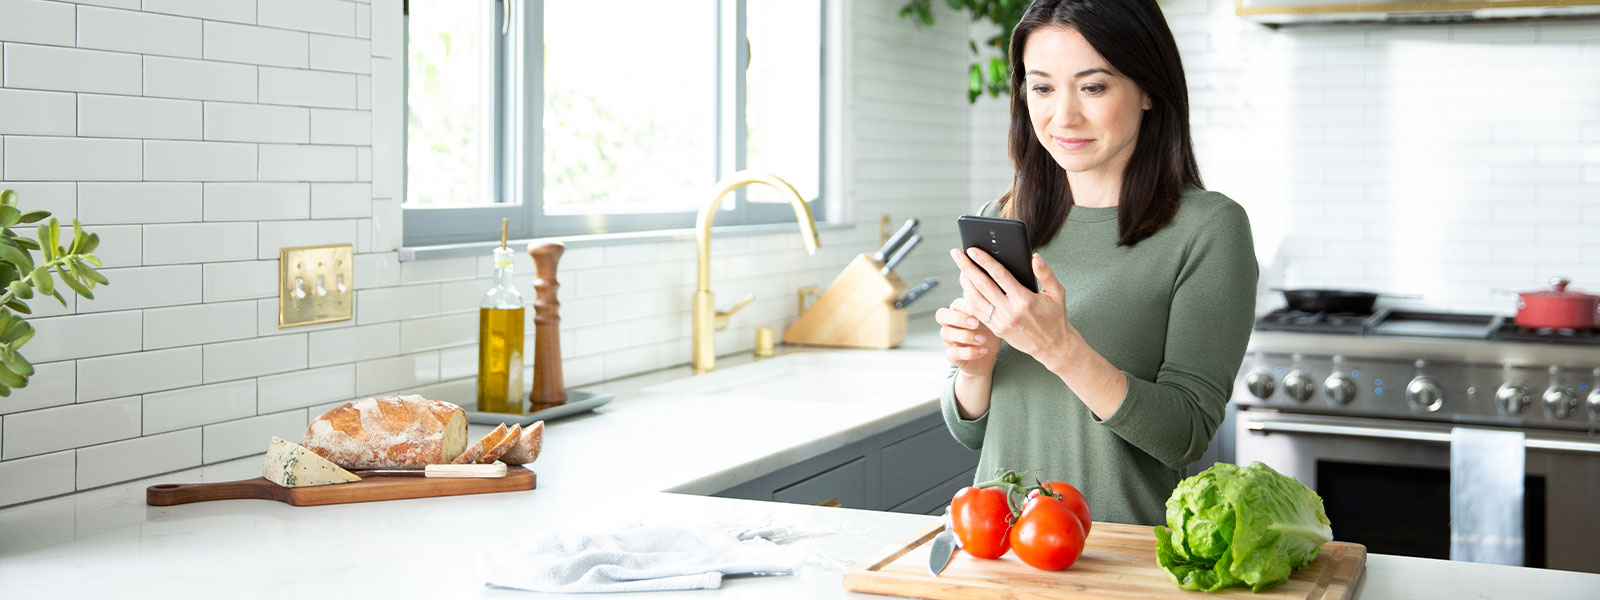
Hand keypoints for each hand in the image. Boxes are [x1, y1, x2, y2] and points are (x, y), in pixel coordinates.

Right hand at [935, 297, 999, 375]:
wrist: (990, 355)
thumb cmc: (989, 333)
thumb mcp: (992, 319)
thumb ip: (990, 308)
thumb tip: (998, 295)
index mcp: (959, 312)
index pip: (954, 304)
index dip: (963, 305)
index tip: (978, 308)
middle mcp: (950, 324)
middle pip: (941, 315)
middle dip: (958, 318)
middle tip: (976, 323)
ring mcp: (949, 340)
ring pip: (945, 333)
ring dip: (965, 335)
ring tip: (982, 339)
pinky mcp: (952, 355)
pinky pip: (954, 353)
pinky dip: (970, 352)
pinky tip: (984, 350)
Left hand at [949, 247, 1074, 365]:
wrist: (1052, 346)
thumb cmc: (1055, 316)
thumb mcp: (1057, 293)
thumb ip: (1046, 273)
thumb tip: (1035, 257)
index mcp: (1024, 300)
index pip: (999, 275)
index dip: (984, 261)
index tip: (972, 250)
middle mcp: (1009, 311)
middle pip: (982, 285)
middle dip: (966, 267)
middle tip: (956, 253)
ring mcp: (1000, 322)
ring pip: (975, 298)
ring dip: (964, 282)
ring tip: (960, 267)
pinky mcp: (996, 329)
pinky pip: (977, 311)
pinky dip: (969, 297)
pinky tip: (966, 286)